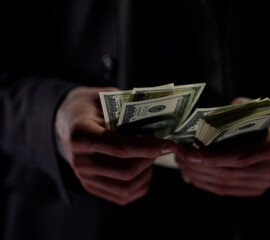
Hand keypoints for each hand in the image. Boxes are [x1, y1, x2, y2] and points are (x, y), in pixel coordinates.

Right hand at [55, 87, 177, 204]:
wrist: (68, 122)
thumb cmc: (92, 107)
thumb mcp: (107, 98)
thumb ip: (130, 109)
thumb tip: (162, 120)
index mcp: (81, 135)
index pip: (120, 148)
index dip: (149, 148)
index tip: (170, 145)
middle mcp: (79, 160)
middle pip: (125, 171)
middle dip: (150, 159)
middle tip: (161, 146)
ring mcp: (84, 177)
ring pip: (126, 186)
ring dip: (147, 172)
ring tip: (150, 156)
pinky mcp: (91, 186)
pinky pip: (123, 196)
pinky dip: (141, 184)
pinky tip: (144, 169)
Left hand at [176, 97, 269, 196]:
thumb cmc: (268, 118)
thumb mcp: (254, 108)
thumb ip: (231, 116)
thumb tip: (199, 126)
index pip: (240, 156)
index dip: (213, 157)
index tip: (190, 153)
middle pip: (229, 172)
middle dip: (199, 166)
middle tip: (179, 155)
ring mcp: (268, 182)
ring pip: (225, 184)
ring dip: (199, 175)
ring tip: (182, 163)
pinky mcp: (258, 189)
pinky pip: (228, 190)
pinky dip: (207, 183)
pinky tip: (193, 174)